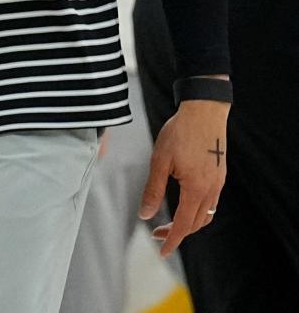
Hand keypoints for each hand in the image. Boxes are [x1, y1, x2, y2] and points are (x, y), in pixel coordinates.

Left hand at [140, 99, 228, 256]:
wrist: (204, 111)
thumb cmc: (179, 132)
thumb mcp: (159, 161)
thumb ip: (153, 189)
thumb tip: (144, 214)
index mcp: (196, 189)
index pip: (184, 225)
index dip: (172, 240)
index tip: (162, 252)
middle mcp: (211, 190)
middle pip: (196, 223)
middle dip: (177, 233)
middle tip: (156, 235)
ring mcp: (218, 182)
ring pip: (206, 214)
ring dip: (189, 223)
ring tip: (169, 223)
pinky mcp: (219, 174)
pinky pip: (211, 201)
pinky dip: (197, 210)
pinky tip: (185, 204)